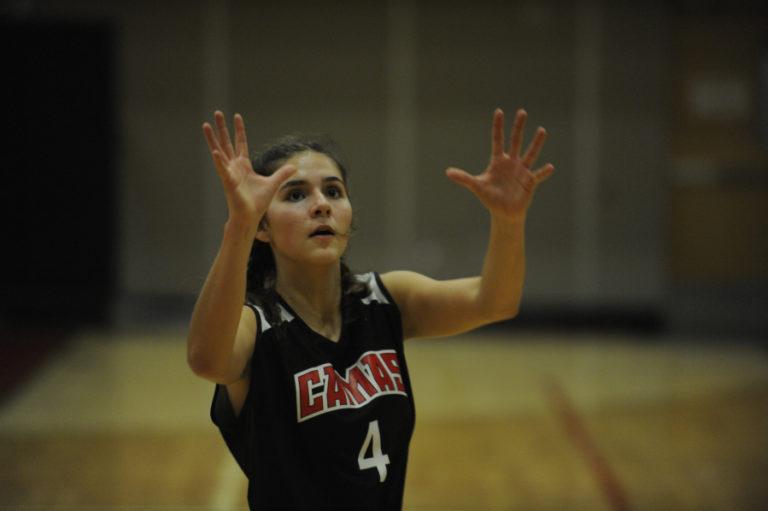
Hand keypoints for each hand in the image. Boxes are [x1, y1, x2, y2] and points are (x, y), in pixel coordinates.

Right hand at [203, 111, 296, 227]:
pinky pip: (223, 170)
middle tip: (217, 113)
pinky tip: (215, 151)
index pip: (241, 143)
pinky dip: (219, 161)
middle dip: (222, 128)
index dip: (239, 130)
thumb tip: (294, 167)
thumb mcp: (273, 183)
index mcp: (244, 165)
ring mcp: (229, 173)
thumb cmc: (257, 202)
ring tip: (206, 125)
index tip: (237, 116)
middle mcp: (234, 166)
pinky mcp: (228, 182)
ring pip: (219, 152)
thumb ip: (282, 174)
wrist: (250, 216)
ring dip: (213, 139)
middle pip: (227, 143)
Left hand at [446, 108, 553, 222]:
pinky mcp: (530, 182)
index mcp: (498, 161)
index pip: (498, 140)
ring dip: (536, 143)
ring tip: (541, 130)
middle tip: (522, 112)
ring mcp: (522, 171)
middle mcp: (511, 162)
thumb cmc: (490, 198)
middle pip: (515, 141)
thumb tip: (447, 172)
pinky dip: (543, 172)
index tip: (499, 112)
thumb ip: (464, 178)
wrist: (504, 212)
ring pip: (530, 154)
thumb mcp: (477, 186)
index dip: (498, 127)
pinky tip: (550, 166)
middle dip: (518, 127)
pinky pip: (538, 175)